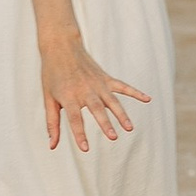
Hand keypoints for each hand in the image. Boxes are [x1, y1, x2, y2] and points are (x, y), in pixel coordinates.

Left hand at [40, 31, 150, 155]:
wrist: (61, 46)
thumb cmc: (51, 75)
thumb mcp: (48, 99)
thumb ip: (52, 123)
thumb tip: (52, 147)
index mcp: (68, 96)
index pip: (75, 119)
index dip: (79, 134)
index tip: (85, 148)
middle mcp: (85, 90)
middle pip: (97, 110)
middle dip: (106, 124)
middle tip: (113, 137)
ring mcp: (98, 83)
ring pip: (112, 101)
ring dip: (121, 114)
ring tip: (129, 128)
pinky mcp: (106, 78)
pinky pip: (123, 86)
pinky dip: (135, 92)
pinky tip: (147, 99)